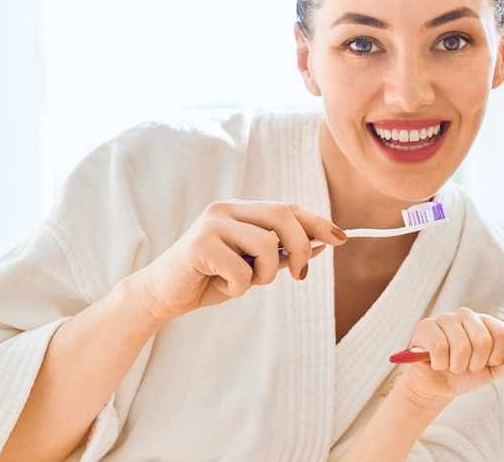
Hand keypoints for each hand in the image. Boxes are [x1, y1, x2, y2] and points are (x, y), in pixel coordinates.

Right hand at [128, 200, 346, 321]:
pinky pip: (241, 269)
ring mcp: (211, 224)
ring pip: (266, 244)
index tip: (341, 239)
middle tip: (300, 276)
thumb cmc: (208, 279)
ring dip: (265, 274)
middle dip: (301, 248)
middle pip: (282, 216)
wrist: (162, 295)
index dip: (317, 222)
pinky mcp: (199, 245)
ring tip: (244, 283)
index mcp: (240, 210)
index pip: (287, 208)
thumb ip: (280, 255)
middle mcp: (226, 210)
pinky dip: (239, 287)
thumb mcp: (251, 267)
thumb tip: (320, 245)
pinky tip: (222, 286)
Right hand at [398, 308, 503, 408]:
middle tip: (466, 366)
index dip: (497, 356)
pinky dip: (440, 364)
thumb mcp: (492, 371)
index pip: (503, 333)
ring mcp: (445, 318)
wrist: (435, 387)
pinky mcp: (425, 327)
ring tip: (451, 366)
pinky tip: (436, 363)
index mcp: (484, 322)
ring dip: (457, 366)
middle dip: (476, 364)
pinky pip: (439, 348)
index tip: (487, 363)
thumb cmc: (464, 375)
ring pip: (461, 346)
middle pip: (483, 340)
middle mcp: (465, 315)